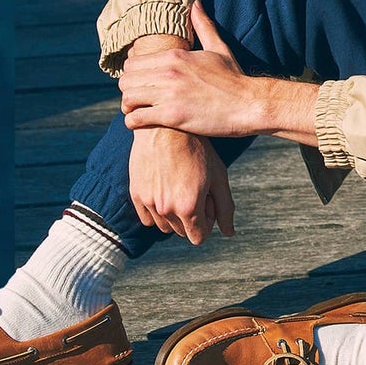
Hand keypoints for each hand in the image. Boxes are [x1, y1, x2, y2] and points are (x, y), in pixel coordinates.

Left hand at [119, 2, 259, 136]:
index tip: (140, 82)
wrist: (249, 104)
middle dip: (129, 90)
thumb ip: (203, 26)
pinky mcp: (172, 116)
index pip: (133, 62)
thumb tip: (195, 4)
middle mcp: (168, 72)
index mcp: (175, 56)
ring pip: (128, 98)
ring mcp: (169, 94)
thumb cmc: (235, 78)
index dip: (133, 74)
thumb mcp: (219, 48)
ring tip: (137, 111)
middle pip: (126, 80)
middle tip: (137, 99)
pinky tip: (142, 123)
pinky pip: (136, 118)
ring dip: (129, 107)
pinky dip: (134, 122)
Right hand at [127, 124, 234, 243]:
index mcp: (189, 207)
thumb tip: (229, 233)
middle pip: (181, 232)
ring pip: (164, 226)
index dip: (206, 221)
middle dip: (191, 217)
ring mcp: (149, 202)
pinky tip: (164, 189)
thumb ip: (225, 208)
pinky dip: (156, 210)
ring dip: (173, 215)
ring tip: (180, 187)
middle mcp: (166, 209)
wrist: (166, 127)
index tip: (207, 201)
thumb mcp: (218, 176)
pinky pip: (147, 218)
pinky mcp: (136, 194)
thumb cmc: (197, 150)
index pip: (198, 237)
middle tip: (194, 189)